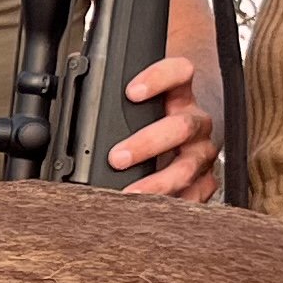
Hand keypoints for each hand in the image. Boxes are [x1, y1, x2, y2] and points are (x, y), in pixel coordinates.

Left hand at [108, 55, 219, 202]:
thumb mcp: (141, 103)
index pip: (180, 72)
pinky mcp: (205, 180)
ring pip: (187, 167)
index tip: (132, 92)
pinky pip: (195, 195)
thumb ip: (117, 99)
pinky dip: (172, 204)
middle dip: (147, 143)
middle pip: (182, 127)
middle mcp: (196, 121)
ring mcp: (202, 152)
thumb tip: (77, 95)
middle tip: (117, 158)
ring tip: (129, 193)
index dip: (159, 78)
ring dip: (157, 182)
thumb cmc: (153, 120)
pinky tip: (151, 210)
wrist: (185, 139)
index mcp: (180, 94)